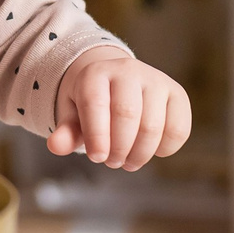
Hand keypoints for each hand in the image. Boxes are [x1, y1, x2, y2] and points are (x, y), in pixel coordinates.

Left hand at [47, 48, 190, 168]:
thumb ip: (66, 131)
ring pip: (153, 126)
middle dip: (119, 148)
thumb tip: (55, 147)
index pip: (96, 104)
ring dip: (140, 154)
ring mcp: (156, 80)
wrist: (115, 80)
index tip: (96, 158)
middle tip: (112, 162)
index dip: (96, 136)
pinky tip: (151, 152)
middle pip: (127, 115)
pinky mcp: (177, 94)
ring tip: (128, 162)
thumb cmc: (90, 101)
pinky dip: (165, 149)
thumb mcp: (72, 113)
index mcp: (96, 73)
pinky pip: (178, 129)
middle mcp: (128, 70)